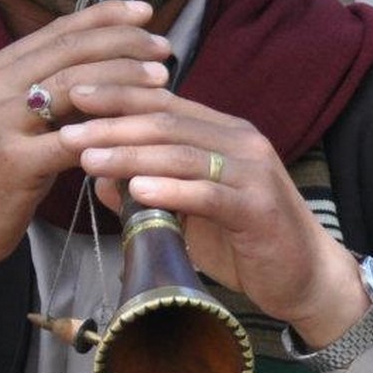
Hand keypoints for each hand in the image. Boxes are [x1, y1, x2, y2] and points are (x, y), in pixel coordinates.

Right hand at [0, 3, 173, 310]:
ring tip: (162, 78)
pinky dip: (111, 131)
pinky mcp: (13, 163)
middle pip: (70, 51)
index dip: (104, 16)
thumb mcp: (9, 119)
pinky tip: (142, 129)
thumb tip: (101, 63)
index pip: (57, 31)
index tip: (145, 11)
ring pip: (75, 87)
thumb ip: (43, 89)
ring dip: (124, 80)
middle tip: (165, 47)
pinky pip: (73, 140)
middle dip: (124, 43)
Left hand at [56, 85, 365, 338]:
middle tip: (66, 129)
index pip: (163, 103)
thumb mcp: (190, 212)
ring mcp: (253, 173)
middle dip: (112, 123)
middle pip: (167, 122)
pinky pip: (210, 193)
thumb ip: (151, 189)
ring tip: (88, 159)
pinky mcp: (259, 208)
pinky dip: (172, 190)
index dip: (117, 95)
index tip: (72, 94)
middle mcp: (240, 142)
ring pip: (183, 153)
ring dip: (130, 154)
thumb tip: (102, 177)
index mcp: (223, 133)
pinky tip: (139, 190)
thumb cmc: (245, 242)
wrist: (306, 277)